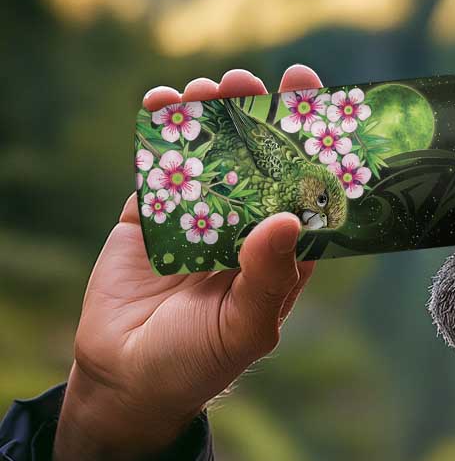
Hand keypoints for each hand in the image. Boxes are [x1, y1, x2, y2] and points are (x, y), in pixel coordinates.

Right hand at [52, 65, 322, 460]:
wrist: (127, 379)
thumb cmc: (199, 362)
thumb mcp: (245, 327)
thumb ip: (268, 277)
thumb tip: (288, 218)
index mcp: (280, 255)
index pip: (306, 194)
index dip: (315, 151)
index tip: (322, 107)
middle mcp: (244, 230)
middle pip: (260, 164)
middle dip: (263, 120)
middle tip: (263, 81)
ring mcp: (197, 218)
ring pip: (211, 156)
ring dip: (214, 118)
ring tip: (214, 87)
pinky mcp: (150, 216)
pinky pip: (159, 167)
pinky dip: (160, 132)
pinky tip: (164, 101)